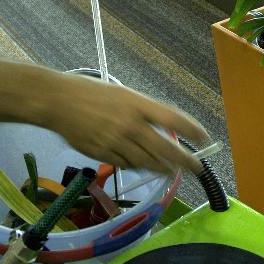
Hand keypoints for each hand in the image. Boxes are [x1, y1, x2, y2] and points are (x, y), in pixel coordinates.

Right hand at [38, 73, 211, 175]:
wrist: (58, 101)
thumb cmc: (91, 92)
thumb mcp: (122, 94)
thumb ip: (142, 111)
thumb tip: (163, 129)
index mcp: (137, 104)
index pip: (174, 119)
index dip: (193, 131)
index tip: (205, 139)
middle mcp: (130, 124)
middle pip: (166, 149)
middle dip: (185, 162)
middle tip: (197, 168)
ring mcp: (116, 141)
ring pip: (147, 162)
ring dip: (162, 168)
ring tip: (170, 171)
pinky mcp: (103, 154)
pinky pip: (126, 164)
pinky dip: (136, 165)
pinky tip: (139, 163)